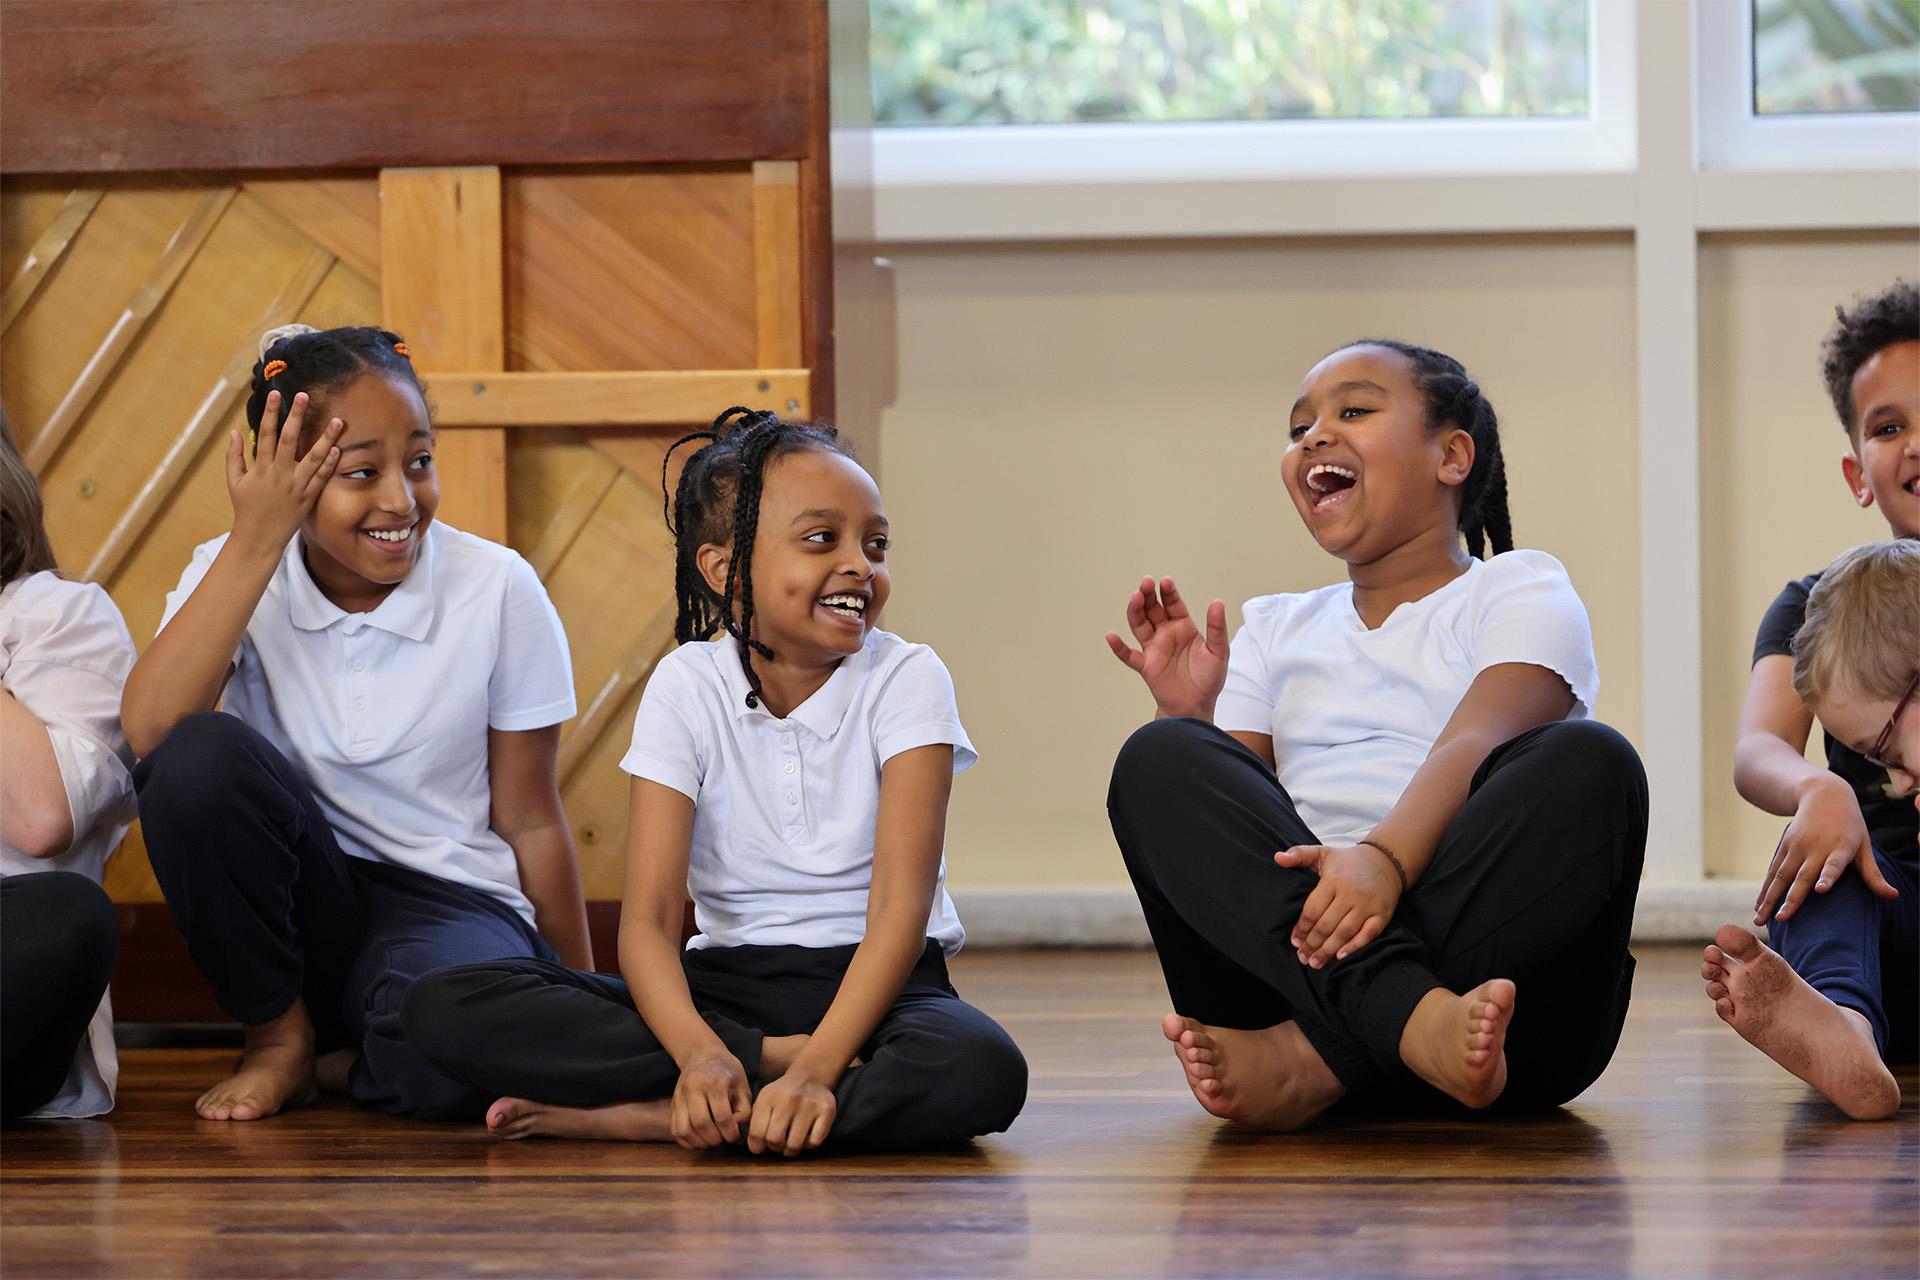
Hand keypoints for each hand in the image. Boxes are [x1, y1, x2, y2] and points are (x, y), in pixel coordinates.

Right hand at [227, 390, 342, 556]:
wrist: (259, 537)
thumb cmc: (246, 508)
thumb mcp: (234, 482)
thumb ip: (234, 456)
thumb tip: (234, 432)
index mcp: (261, 468)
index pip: (266, 434)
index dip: (270, 413)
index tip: (275, 394)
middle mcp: (280, 474)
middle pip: (290, 439)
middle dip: (297, 416)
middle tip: (305, 396)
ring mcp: (297, 485)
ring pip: (314, 457)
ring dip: (326, 438)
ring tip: (338, 420)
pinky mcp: (309, 497)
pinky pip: (322, 478)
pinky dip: (330, 464)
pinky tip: (338, 448)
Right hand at [670, 1049, 750, 1148]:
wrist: (702, 1054)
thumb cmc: (726, 1071)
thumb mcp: (742, 1084)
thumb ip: (744, 1109)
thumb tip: (738, 1130)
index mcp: (715, 1082)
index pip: (722, 1116)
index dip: (730, 1133)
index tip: (736, 1137)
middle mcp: (694, 1088)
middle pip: (701, 1124)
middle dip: (715, 1139)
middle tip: (723, 1140)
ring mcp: (680, 1096)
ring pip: (684, 1129)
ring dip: (700, 1142)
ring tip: (712, 1142)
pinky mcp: (673, 1104)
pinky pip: (675, 1130)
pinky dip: (687, 1141)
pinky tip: (700, 1140)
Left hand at [747, 1069, 835, 1156]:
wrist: (809, 1077)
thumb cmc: (783, 1095)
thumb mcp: (764, 1099)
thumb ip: (755, 1121)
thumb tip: (754, 1146)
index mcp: (769, 1096)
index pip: (756, 1132)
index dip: (756, 1146)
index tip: (760, 1147)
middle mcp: (789, 1099)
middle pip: (775, 1140)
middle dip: (774, 1147)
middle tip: (778, 1143)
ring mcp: (809, 1104)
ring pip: (794, 1145)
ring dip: (791, 1150)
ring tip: (791, 1143)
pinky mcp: (826, 1110)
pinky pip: (814, 1142)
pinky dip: (808, 1145)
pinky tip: (806, 1136)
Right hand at [1105, 576, 1229, 719]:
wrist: (1197, 706)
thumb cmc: (1209, 678)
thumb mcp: (1219, 652)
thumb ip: (1217, 628)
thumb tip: (1217, 601)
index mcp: (1183, 627)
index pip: (1173, 604)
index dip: (1169, 593)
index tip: (1165, 581)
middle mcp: (1166, 634)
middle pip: (1152, 609)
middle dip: (1148, 595)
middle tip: (1146, 583)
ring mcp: (1153, 649)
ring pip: (1139, 625)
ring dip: (1135, 611)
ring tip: (1135, 597)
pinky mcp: (1145, 666)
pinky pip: (1129, 655)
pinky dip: (1119, 647)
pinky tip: (1111, 636)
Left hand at [1276, 844, 1402, 967]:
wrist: (1386, 860)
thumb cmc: (1349, 861)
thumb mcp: (1323, 852)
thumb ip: (1299, 854)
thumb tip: (1277, 858)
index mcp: (1334, 880)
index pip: (1313, 910)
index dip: (1302, 928)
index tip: (1294, 941)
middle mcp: (1351, 893)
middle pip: (1327, 925)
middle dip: (1312, 944)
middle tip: (1302, 957)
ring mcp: (1368, 905)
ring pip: (1345, 932)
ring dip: (1328, 950)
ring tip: (1315, 962)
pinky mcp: (1382, 914)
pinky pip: (1368, 934)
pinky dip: (1354, 946)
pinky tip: (1340, 956)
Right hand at [1755, 777, 1895, 923]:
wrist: (1822, 795)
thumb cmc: (1849, 825)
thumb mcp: (1864, 845)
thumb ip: (1873, 874)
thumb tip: (1893, 896)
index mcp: (1840, 848)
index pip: (1834, 864)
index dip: (1828, 876)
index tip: (1820, 889)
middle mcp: (1815, 848)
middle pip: (1801, 876)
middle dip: (1790, 899)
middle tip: (1782, 920)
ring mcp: (1797, 846)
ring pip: (1780, 876)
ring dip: (1769, 899)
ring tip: (1759, 919)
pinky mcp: (1784, 846)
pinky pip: (1772, 871)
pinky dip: (1765, 889)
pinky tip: (1758, 906)